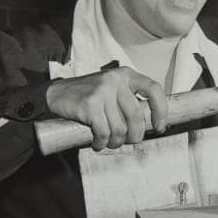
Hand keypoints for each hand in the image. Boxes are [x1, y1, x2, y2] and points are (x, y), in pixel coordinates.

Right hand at [45, 67, 167, 150]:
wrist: (56, 95)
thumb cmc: (90, 98)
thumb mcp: (113, 91)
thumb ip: (130, 102)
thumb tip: (152, 125)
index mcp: (126, 75)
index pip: (154, 89)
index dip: (161, 110)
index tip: (159, 127)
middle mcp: (116, 80)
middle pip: (137, 116)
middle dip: (135, 136)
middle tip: (128, 142)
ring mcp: (102, 91)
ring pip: (120, 128)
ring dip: (116, 142)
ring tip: (108, 142)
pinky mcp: (90, 104)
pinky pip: (104, 132)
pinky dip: (102, 142)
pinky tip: (97, 142)